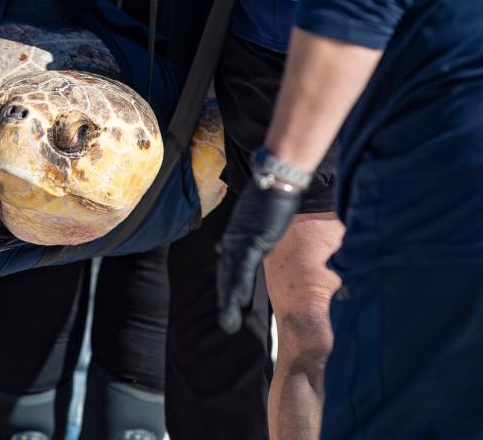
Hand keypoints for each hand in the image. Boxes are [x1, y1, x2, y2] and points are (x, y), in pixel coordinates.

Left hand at [216, 182, 299, 332]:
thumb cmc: (270, 194)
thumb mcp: (257, 217)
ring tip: (228, 322)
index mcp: (237, 237)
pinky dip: (239, 285)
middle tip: (226, 324)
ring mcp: (242, 240)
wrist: (275, 178)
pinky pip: (243, 267)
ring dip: (229, 300)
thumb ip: (253, 232)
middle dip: (226, 300)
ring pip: (231, 276)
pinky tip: (238, 302)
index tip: (229, 306)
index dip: (229, 287)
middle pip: (227, 275)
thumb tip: (251, 242)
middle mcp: (235, 240)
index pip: (230, 267)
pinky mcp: (252, 240)